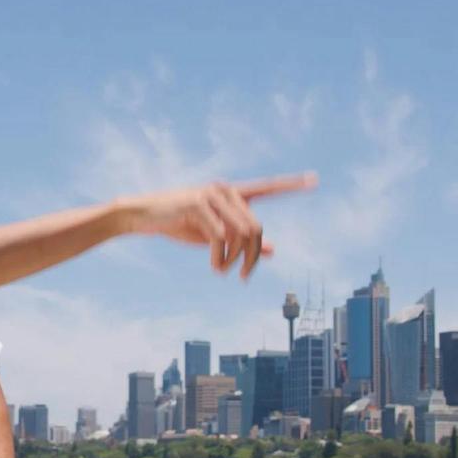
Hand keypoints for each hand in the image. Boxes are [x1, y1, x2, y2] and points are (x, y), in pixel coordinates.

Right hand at [121, 172, 317, 278]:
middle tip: (242, 277)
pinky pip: (221, 237)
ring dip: (236, 260)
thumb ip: (241, 239)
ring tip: (224, 272)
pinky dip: (221, 258)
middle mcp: (226, 189)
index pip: (267, 188)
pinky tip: (215, 267)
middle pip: (256, 226)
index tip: (315, 180)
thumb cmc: (178, 224)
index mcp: (232, 193)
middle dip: (252, 257)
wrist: (142, 216)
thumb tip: (273, 249)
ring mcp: (212, 195)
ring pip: (242, 233)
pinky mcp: (198, 204)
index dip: (291, 185)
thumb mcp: (212, 234)